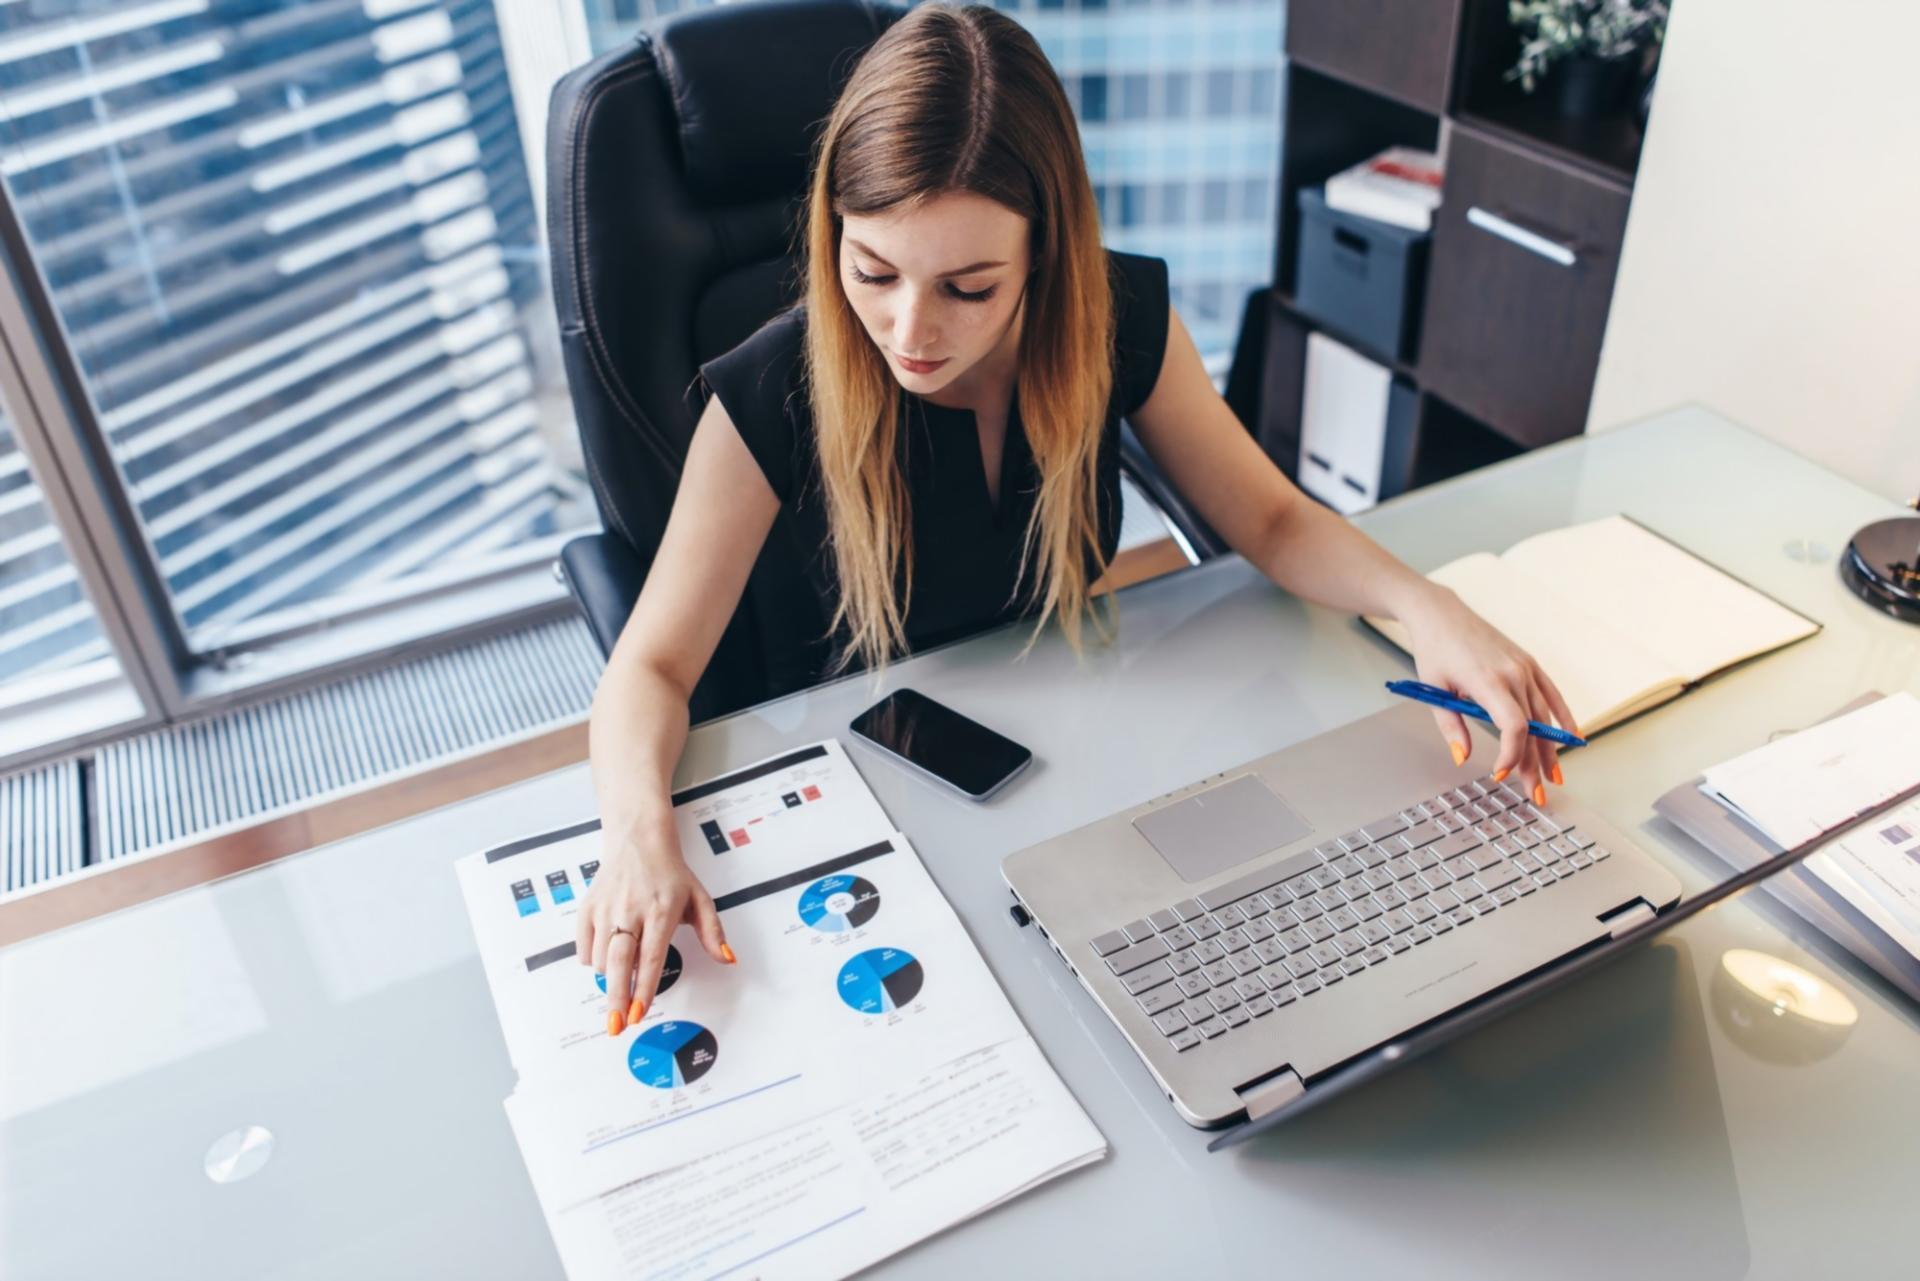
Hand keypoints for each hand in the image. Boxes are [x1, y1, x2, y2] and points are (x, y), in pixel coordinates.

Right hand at [578, 815, 733, 1034]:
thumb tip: (728, 959)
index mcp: (661, 911)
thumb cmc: (670, 874)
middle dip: (616, 998)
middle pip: (618, 963)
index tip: (639, 1014)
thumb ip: (713, 932)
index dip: (644, 989)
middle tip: (616, 1025)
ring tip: (621, 977)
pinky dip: (592, 960)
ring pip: (600, 959)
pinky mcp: (587, 908)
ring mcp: (605, 909)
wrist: (638, 842)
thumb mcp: (699, 899)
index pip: (650, 958)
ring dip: (610, 978)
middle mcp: (630, 910)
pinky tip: (607, 956)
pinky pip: (583, 947)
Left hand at [1395, 585, 1578, 804]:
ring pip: (1544, 716)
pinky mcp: (1528, 663)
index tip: (1500, 774)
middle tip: (1536, 794)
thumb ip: (1451, 726)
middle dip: (1534, 765)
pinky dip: (1564, 717)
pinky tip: (1572, 738)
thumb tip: (1462, 757)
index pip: (1513, 726)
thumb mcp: (1434, 690)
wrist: (1441, 614)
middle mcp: (1512, 674)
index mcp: (1487, 681)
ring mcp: (1524, 668)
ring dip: (1550, 750)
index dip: (1512, 755)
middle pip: (1531, 729)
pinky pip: (1552, 694)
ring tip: (1554, 777)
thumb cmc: (1434, 650)